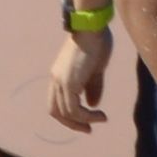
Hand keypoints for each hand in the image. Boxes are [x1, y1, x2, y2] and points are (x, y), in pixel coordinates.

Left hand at [44, 20, 116, 136]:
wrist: (92, 27)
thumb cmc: (96, 42)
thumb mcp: (96, 69)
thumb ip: (93, 87)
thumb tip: (93, 105)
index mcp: (59, 75)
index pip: (56, 103)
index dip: (69, 116)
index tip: (88, 121)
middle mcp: (55, 79)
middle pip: (55, 111)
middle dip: (72, 124)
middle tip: (89, 129)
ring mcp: (60, 81)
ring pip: (65, 112)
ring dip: (83, 121)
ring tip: (100, 119)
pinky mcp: (68, 82)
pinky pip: (73, 109)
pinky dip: (86, 116)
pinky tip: (100, 115)